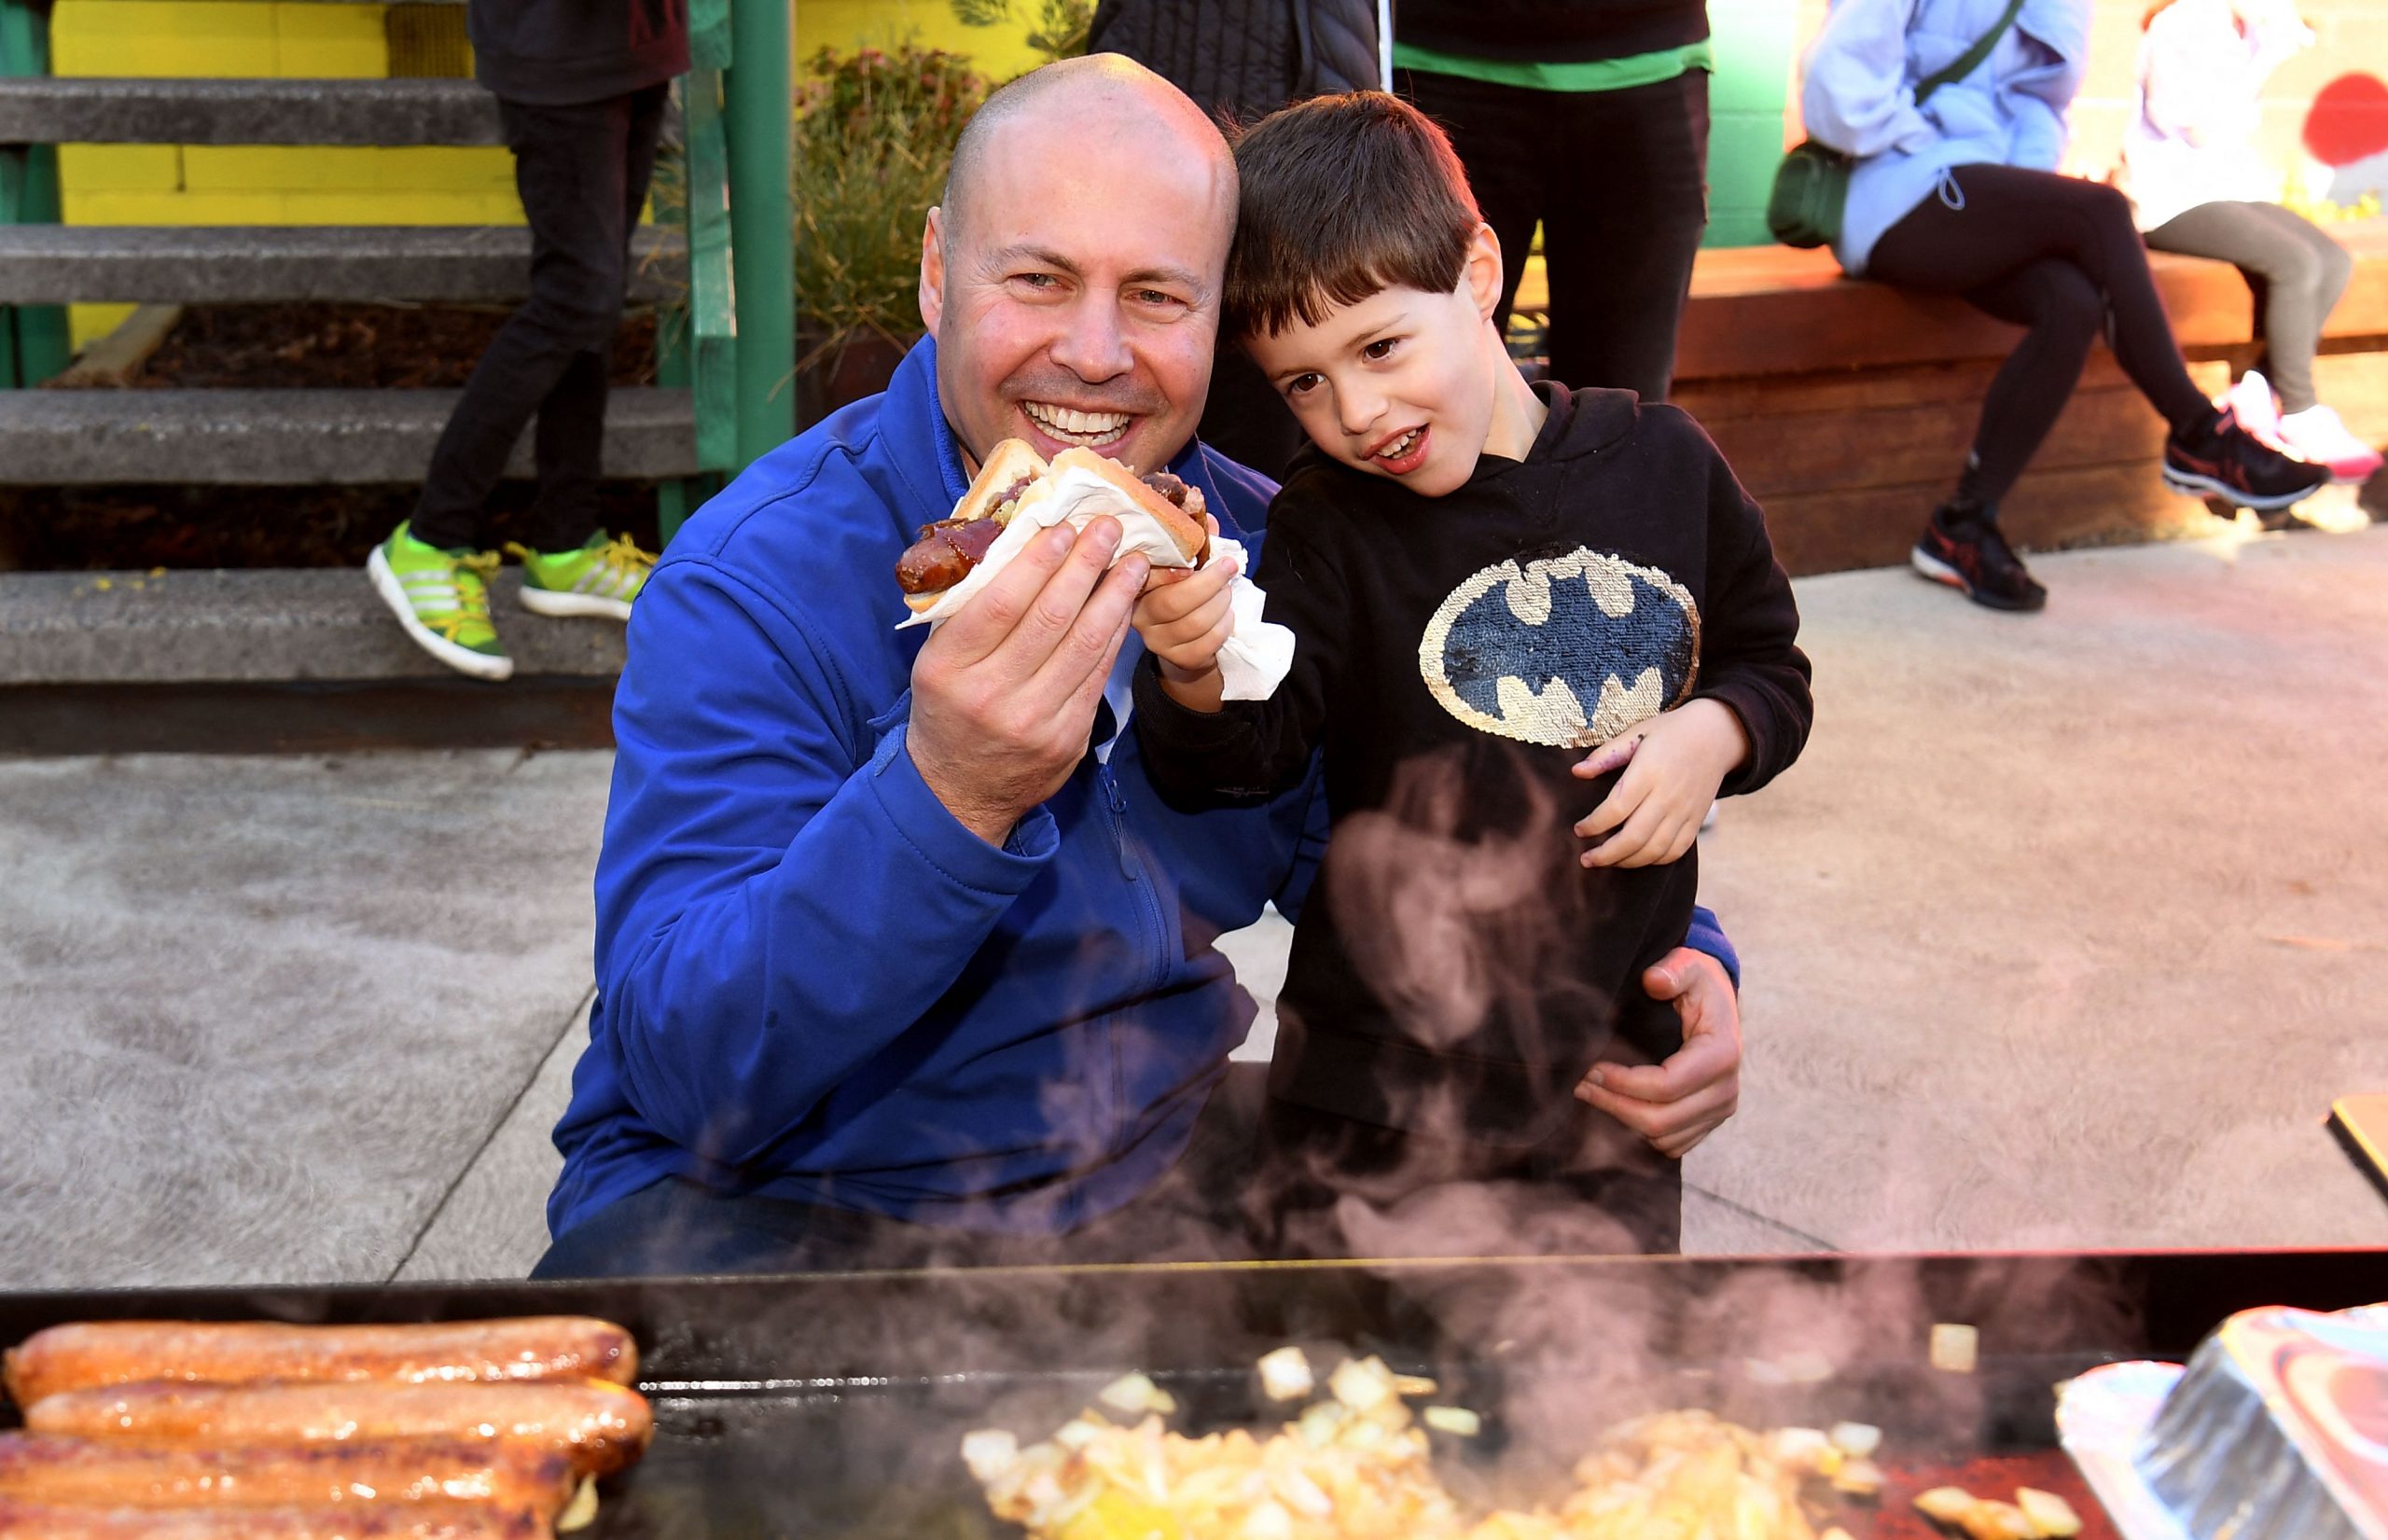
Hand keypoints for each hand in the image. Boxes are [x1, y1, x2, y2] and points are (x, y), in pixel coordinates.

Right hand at [908, 516, 1147, 844]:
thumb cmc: (948, 709)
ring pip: (1084, 646)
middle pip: (1049, 619)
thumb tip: (1017, 544)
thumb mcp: (937, 662)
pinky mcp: (1067, 739)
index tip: (1064, 528)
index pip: (1000, 605)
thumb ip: (968, 611)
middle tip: (1108, 529)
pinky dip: (1115, 635)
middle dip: (1085, 567)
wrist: (958, 792)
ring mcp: (1033, 721)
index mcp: (948, 670)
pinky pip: (1097, 676)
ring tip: (1132, 562)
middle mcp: (990, 696)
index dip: (1038, 563)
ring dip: (1114, 597)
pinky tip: (1125, 606)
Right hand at [1133, 513, 1234, 711]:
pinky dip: (1224, 626)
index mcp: (1132, 584)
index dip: (1170, 569)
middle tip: (1229, 567)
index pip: (1142, 576)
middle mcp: (1137, 615)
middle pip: (1172, 602)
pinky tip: (1227, 616)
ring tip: (1228, 592)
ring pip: (1194, 623)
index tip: (1195, 562)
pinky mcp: (1176, 659)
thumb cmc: (1185, 592)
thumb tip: (1208, 520)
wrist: (1188, 643)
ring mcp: (1155, 641)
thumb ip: (1195, 542)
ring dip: (1220, 603)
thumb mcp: (1187, 564)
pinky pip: (1206, 642)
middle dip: (1209, 582)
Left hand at [1572, 698, 1747, 868]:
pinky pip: (1675, 851)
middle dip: (1605, 855)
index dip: (1594, 825)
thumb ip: (1606, 754)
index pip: (1616, 809)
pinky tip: (1636, 858)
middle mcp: (1668, 795)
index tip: (1579, 830)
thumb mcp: (1636, 733)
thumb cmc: (1671, 732)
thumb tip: (1576, 772)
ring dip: (1627, 862)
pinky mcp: (1697, 820)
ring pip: (1654, 850)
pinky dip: (1653, 860)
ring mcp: (1685, 811)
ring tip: (1607, 861)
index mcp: (1648, 772)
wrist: (1716, 736)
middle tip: (1587, 859)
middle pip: (1634, 837)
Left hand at [1575, 947, 1741, 1158]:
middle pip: (1662, 1120)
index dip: (1623, 1083)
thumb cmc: (1697, 983)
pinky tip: (1618, 1105)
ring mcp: (1719, 1110)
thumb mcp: (1687, 964)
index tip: (1591, 1069)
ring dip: (1624, 1122)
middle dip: (1615, 1106)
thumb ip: (1672, 970)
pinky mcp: (1708, 1122)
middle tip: (1581, 1085)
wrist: (1717, 1002)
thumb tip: (1654, 981)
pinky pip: (1671, 1144)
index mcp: (1722, 1054)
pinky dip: (1640, 1132)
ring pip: (1664, 1138)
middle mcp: (1726, 1090)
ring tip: (1593, 1094)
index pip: (1666, 1086)